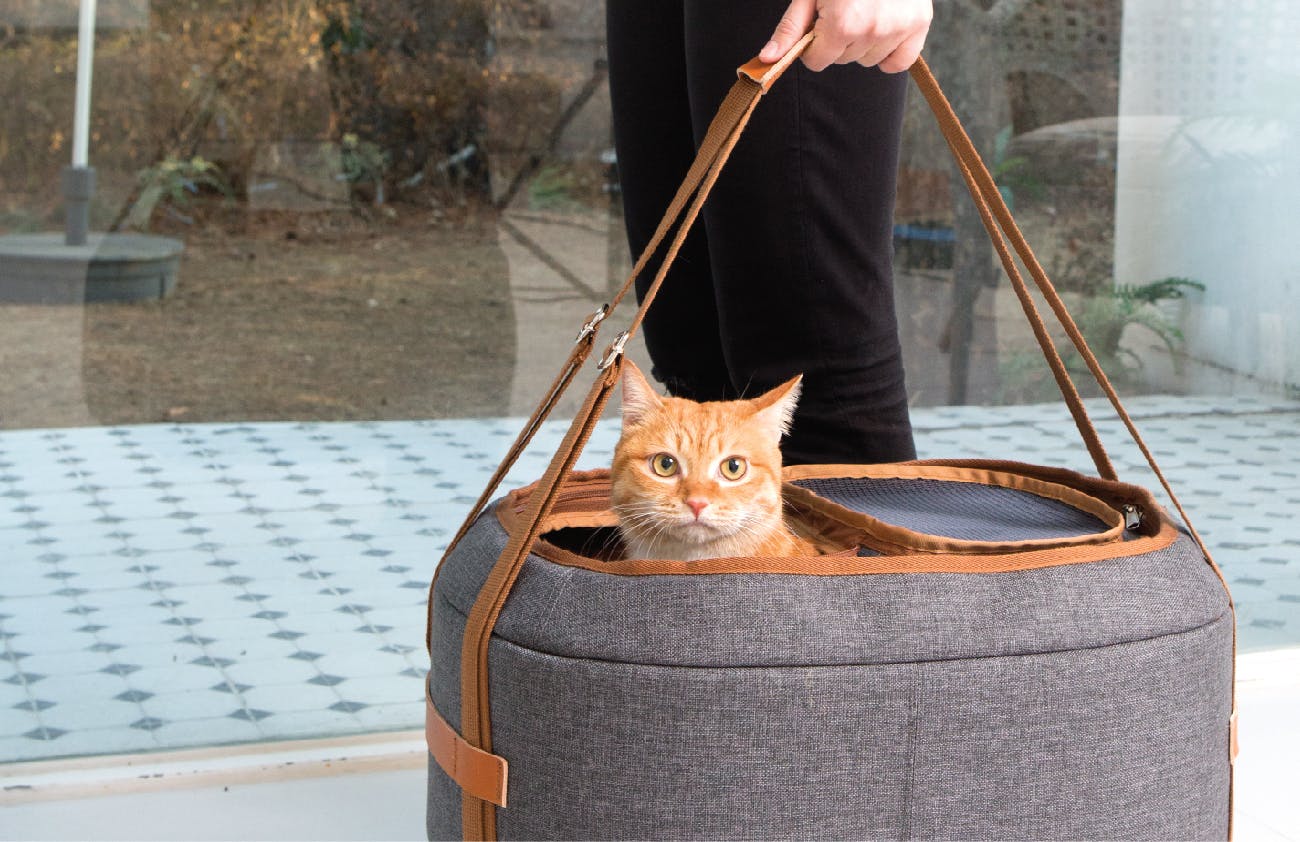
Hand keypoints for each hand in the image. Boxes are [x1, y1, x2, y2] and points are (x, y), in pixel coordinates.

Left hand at [759, 0, 932, 72]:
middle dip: (838, 39)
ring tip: (866, 9)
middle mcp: (872, 30)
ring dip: (863, 43)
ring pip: (867, 60)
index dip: (813, 44)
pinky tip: (883, 30)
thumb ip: (791, 28)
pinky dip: (889, 53)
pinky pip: (898, 62)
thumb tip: (767, 60)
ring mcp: (898, 29)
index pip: (816, 62)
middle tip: (846, 7)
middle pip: (842, 60)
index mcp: (842, 24)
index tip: (819, 22)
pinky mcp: (919, 24)